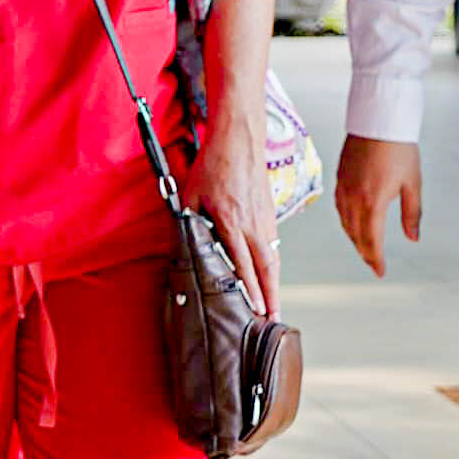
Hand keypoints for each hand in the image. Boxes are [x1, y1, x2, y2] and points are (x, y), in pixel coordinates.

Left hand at [188, 104, 278, 319]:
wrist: (240, 138)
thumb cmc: (213, 164)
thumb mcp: (191, 194)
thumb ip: (188, 223)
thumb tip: (185, 247)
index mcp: (232, 220)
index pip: (244, 263)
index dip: (251, 289)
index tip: (257, 309)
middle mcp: (253, 223)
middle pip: (266, 268)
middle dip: (271, 296)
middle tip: (273, 319)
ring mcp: (265, 218)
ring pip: (273, 258)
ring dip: (274, 284)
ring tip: (274, 306)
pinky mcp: (270, 213)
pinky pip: (273, 245)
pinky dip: (274, 265)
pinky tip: (271, 277)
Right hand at [337, 134, 421, 277]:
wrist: (378, 120)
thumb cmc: (398, 148)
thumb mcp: (412, 183)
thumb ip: (412, 214)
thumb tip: (413, 237)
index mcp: (373, 202)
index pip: (372, 240)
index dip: (376, 259)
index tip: (380, 271)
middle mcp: (354, 198)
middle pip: (356, 236)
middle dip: (365, 252)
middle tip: (374, 263)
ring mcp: (344, 188)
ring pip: (345, 224)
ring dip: (354, 239)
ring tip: (364, 248)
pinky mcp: (340, 178)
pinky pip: (339, 209)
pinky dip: (346, 222)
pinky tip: (352, 223)